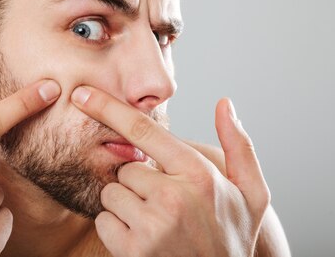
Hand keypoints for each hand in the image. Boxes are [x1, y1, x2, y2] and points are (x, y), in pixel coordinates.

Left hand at [70, 86, 270, 256]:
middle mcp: (173, 198)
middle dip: (138, 182)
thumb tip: (225, 103)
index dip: (108, 108)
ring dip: (126, 205)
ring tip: (156, 222)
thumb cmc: (233, 237)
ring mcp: (152, 226)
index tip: (83, 93)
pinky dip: (116, 228)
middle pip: (126, 168)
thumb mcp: (252, 193)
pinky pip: (103, 221)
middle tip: (165, 204)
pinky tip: (143, 239)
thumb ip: (239, 145)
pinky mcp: (133, 251)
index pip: (143, 130)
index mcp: (199, 175)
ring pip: (112, 193)